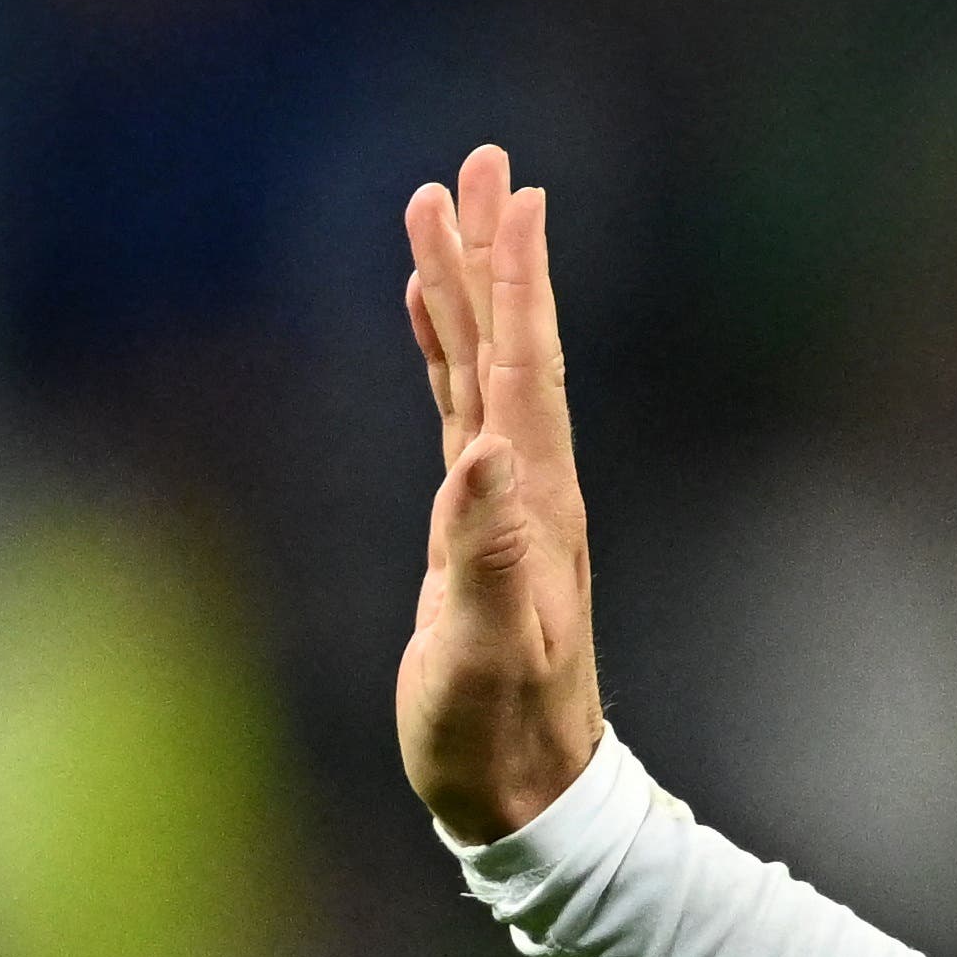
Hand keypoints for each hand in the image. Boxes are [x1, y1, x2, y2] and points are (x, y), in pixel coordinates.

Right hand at [394, 144, 606, 847]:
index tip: (513, 193)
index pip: (524, 366)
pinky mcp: (474, 525)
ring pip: (483, 367)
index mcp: (533, 501)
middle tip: (482, 163)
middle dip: (495, 252)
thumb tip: (482, 455)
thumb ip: (480, 552)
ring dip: (464, 289)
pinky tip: (423, 317)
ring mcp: (505, 502)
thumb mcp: (479, 645)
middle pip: (513, 344)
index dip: (515, 279)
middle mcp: (529, 486)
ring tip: (438, 210)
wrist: (524, 794)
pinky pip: (460, 410)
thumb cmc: (496, 734)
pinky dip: (443, 354)